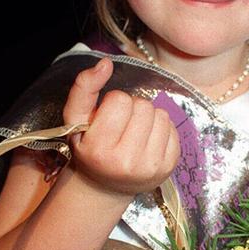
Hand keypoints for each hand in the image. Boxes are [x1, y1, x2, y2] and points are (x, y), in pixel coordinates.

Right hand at [62, 59, 180, 196]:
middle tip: (121, 125)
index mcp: (100, 150)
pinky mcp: (169, 167)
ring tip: (134, 132)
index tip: (106, 118)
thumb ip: (84, 87)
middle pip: (143, 105)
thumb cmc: (89, 147)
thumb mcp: (74, 119)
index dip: (112, 103)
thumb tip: (105, 63)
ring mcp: (150, 167)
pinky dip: (160, 129)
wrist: (105, 186)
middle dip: (132, 109)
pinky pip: (173, 128)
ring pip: (160, 114)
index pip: (120, 100)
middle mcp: (126, 162)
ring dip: (148, 117)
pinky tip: (147, 141)